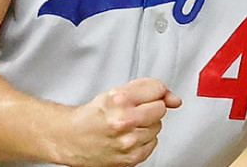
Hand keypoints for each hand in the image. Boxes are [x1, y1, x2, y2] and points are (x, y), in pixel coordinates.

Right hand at [60, 78, 182, 166]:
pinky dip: (144, 139)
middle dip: (150, 107)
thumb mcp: (115, 92)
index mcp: (119, 99)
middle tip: (134, 110)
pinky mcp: (131, 157)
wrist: (71, 138)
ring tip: (128, 124)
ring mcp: (129, 141)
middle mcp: (124, 120)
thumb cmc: (92, 115)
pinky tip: (129, 136)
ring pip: (158, 126)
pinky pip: (153, 143)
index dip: (155, 91)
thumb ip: (147, 89)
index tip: (149, 94)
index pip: (158, 89)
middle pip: (160, 109)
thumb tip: (174, 99)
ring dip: (147, 124)